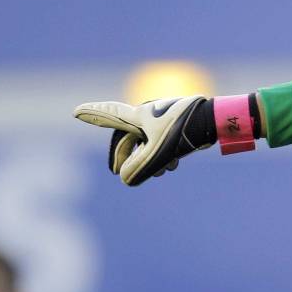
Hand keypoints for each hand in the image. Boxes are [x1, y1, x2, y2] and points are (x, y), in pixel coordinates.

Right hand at [74, 96, 214, 185]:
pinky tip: (172, 166)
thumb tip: (126, 180)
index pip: (110, 115)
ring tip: (160, 172)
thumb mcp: (159, 154)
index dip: (93, 115)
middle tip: (119, 172)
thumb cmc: (184, 131)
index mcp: (139, 115)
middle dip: (126, 156)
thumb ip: (139, 169)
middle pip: (128, 138)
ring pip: (146, 142)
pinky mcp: (175, 125)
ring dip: (149, 159)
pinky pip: (161, 142)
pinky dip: (162, 156)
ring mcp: (162, 119)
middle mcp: (147, 114)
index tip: (76, 111)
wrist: (215, 121)